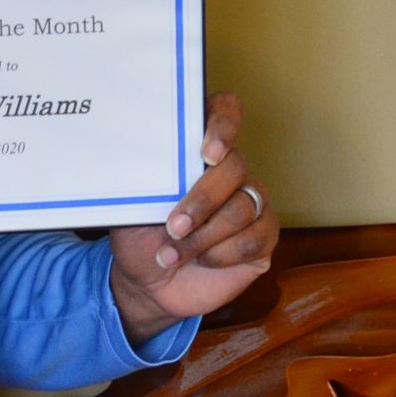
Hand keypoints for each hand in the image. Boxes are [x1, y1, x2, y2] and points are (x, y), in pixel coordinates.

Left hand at [108, 93, 277, 343]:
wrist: (148, 284)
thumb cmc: (140, 235)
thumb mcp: (132, 203)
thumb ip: (146, 178)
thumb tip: (144, 158)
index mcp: (198, 152)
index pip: (224, 112)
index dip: (223, 124)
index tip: (208, 152)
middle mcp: (231, 172)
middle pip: (235, 167)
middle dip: (202, 200)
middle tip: (173, 227)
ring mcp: (252, 203)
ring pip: (243, 208)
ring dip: (205, 236)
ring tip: (173, 253)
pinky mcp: (263, 238)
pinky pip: (253, 239)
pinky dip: (222, 254)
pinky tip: (202, 261)